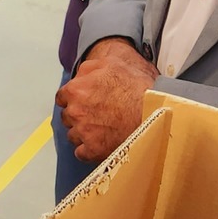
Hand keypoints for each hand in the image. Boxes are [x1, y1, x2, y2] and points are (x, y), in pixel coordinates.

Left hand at [56, 39, 157, 162]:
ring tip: (103, 130)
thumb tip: (79, 75)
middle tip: (97, 116)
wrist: (155, 111)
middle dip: (79, 116)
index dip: (74, 99)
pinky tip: (101, 144)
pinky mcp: (94, 150)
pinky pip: (81, 153)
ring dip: (83, 134)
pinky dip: (89, 150)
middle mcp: (75, 112)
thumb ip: (88, 69)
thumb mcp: (110, 65)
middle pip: (67, 117)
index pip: (62, 97)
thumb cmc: (137, 87)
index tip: (83, 103)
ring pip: (73, 135)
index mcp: (75, 90)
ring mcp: (83, 132)